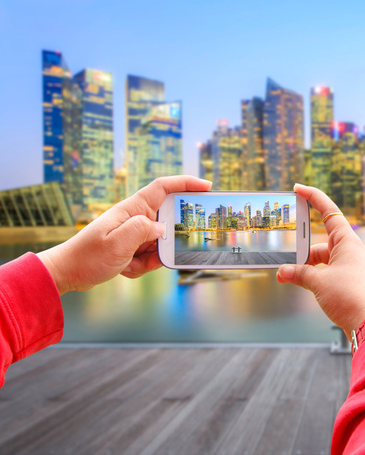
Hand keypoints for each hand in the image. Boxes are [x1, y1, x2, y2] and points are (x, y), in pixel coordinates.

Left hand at [37, 175, 211, 294]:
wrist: (67, 273)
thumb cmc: (87, 256)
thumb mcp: (116, 243)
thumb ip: (142, 230)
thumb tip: (163, 229)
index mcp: (132, 209)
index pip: (163, 188)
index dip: (186, 183)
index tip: (206, 186)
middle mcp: (136, 218)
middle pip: (169, 221)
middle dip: (171, 238)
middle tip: (161, 250)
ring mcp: (136, 233)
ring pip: (162, 243)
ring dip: (151, 258)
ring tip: (130, 264)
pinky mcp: (134, 248)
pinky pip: (152, 257)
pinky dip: (142, 266)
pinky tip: (125, 269)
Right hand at [276, 184, 364, 336]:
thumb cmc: (350, 297)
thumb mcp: (318, 282)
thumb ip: (298, 273)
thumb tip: (283, 272)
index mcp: (347, 242)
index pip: (329, 211)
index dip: (314, 198)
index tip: (299, 188)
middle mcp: (351, 251)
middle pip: (321, 242)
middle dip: (302, 250)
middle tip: (285, 259)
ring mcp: (352, 267)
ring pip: (323, 260)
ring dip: (306, 268)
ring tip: (288, 277)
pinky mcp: (351, 282)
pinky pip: (328, 272)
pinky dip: (314, 277)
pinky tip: (302, 285)